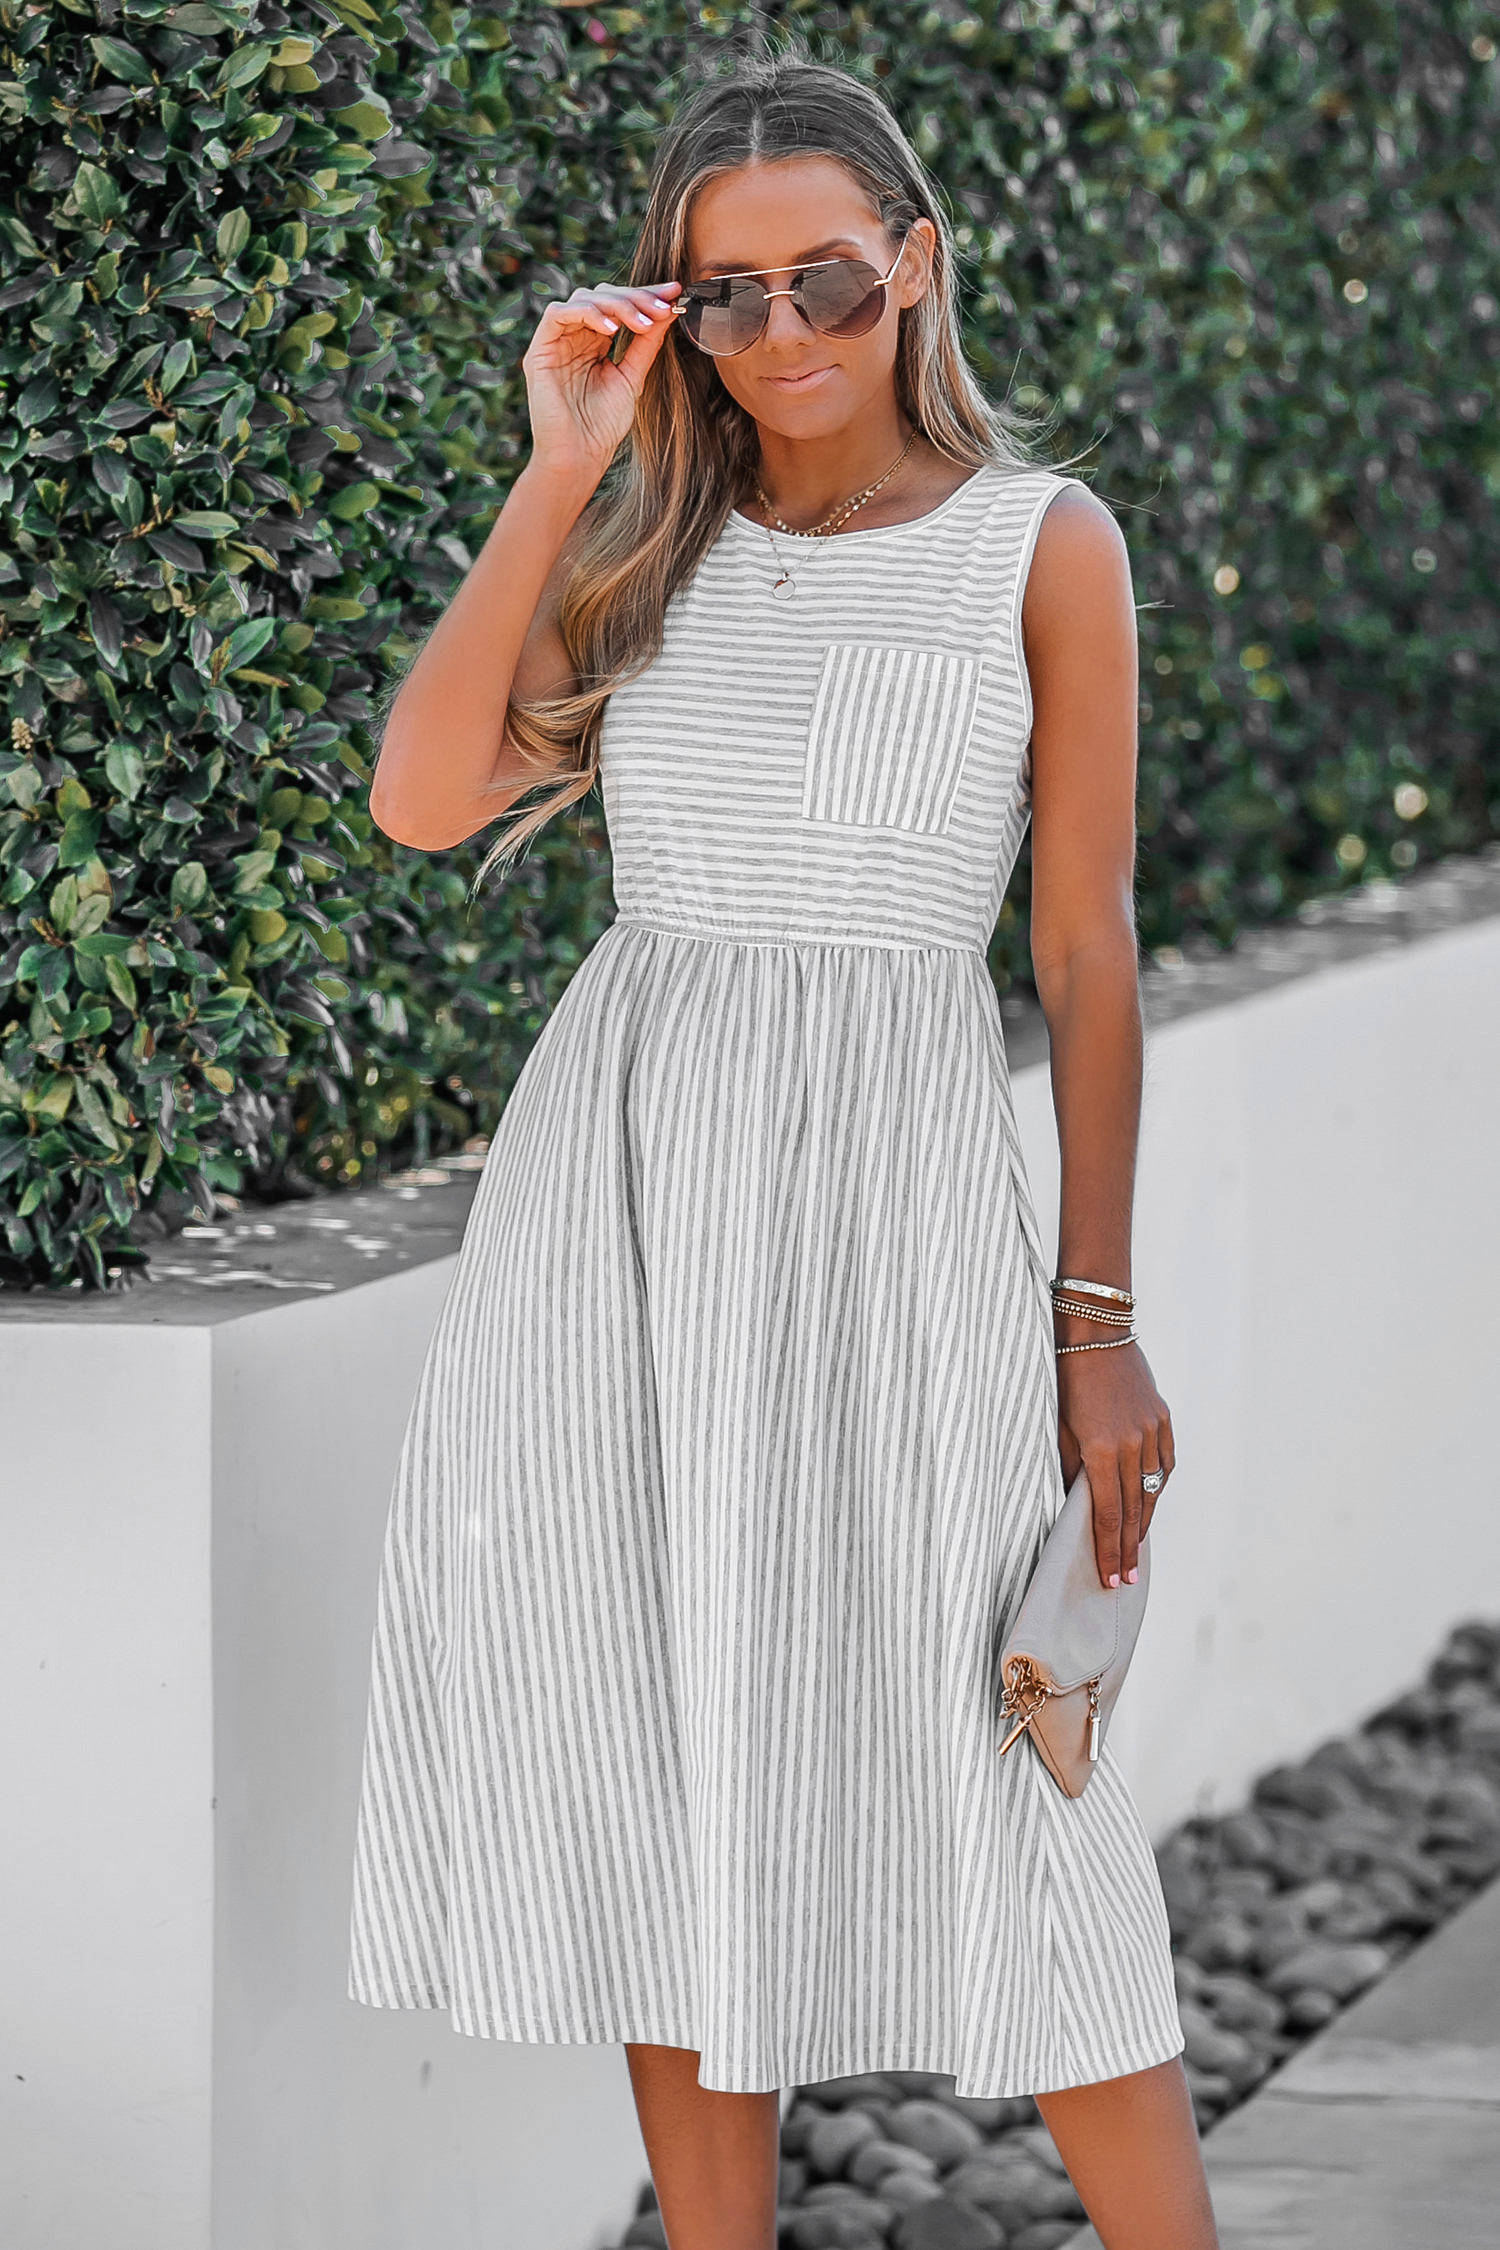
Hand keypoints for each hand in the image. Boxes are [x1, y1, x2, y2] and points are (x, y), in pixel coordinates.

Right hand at [520, 280, 682, 485]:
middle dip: (635, 297)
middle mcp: (574, 337)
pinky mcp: (539, 351)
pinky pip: (558, 314)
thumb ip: (646, 343)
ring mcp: (556, 342)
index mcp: (594, 342)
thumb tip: (668, 309)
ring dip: (617, 304)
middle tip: (661, 307)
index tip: (673, 293)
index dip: (645, 295)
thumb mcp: (632, 377)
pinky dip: (587, 313)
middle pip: (602, 295)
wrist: (579, 458)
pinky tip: (611, 329)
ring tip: (643, 322)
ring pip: (583, 298)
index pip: (618, 305)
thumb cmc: (603, 426)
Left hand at [1057, 1342, 1174, 1589]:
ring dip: (1143, 1523)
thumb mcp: (1056, 1427)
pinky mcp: (1162, 1418)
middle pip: (1132, 1511)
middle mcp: (1131, 1446)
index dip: (1109, 1549)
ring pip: (1151, 1490)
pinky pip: (1164, 1463)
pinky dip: (1156, 1487)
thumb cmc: (1064, 1378)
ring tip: (1135, 1551)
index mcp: (1100, 1451)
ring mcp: (1151, 1432)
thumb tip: (1075, 1504)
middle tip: (1127, 1581)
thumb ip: (1069, 1468)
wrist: (1095, 1332)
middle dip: (1128, 1549)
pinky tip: (1149, 1504)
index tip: (1112, 1578)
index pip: (1106, 1514)